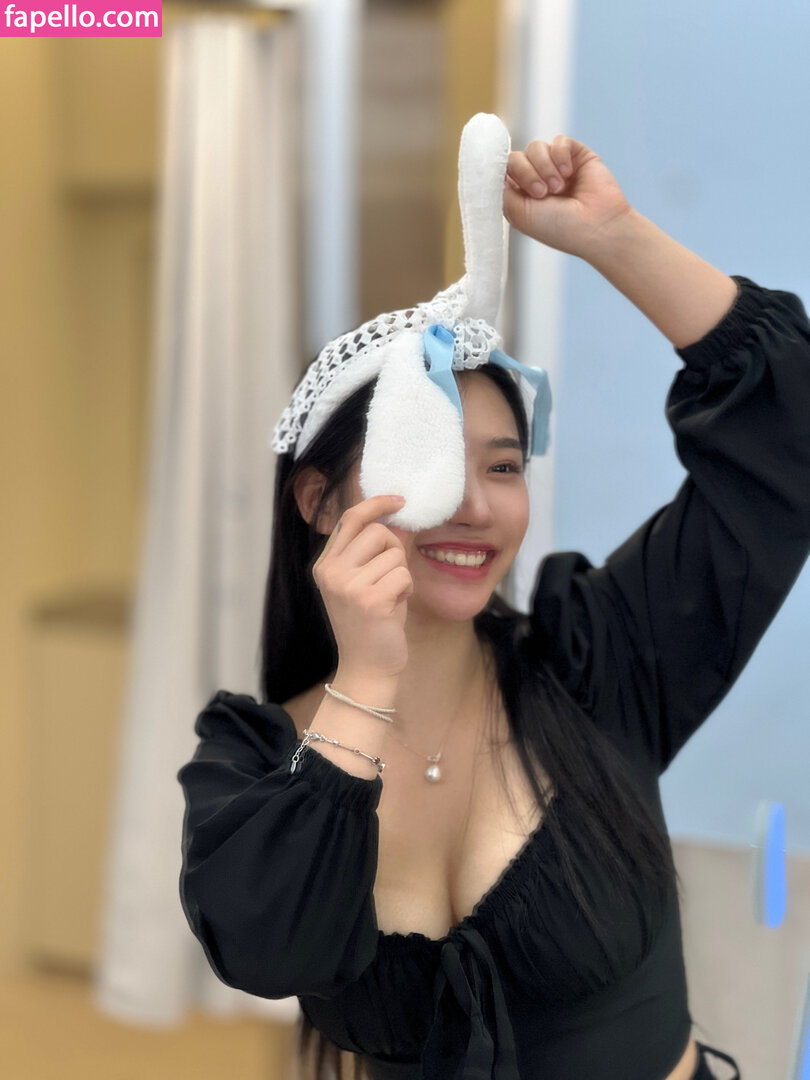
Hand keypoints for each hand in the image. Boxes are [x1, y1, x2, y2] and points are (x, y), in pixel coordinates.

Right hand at [312, 494, 415, 679]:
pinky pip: (404, 575)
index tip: (399, 500)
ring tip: (391, 596)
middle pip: (378, 532)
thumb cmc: (372, 624)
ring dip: (402, 574)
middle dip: (395, 550)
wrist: (367, 669)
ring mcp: (347, 585)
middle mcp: (331, 572)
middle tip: (391, 578)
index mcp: (325, 565)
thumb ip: (374, 552)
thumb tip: (399, 519)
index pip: (351, 518)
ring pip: (395, 553)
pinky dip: (407, 590)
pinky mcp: (369, 600)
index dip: (376, 503)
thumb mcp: (365, 581)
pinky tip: (395, 608)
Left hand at [503, 135, 632, 258]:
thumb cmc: (558, 227)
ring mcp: (556, 166)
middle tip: (542, 194)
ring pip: (535, 147)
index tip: (509, 180)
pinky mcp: (576, 155)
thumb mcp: (518, 213)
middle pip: (515, 157)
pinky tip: (568, 174)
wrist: (596, 227)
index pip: (500, 171)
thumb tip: (487, 167)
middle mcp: (536, 179)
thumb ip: (499, 190)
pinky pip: (559, 141)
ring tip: (558, 188)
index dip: (502, 172)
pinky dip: (560, 155)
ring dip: (544, 167)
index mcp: (520, 195)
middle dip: (526, 173)